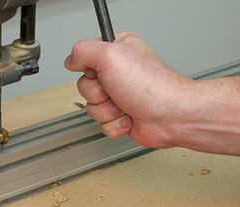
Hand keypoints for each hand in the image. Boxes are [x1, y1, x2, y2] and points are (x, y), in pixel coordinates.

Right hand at [64, 32, 191, 146]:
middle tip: (115, 90)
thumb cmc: (150, 85)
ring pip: (92, 107)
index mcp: (117, 51)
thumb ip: (83, 51)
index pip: (85, 58)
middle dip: (98, 94)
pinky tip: (129, 117)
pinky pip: (102, 124)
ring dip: (107, 111)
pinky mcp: (121, 115)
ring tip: (125, 105)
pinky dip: (114, 124)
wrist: (169, 116)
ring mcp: (119, 95)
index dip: (89, 69)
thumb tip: (70, 60)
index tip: (100, 72)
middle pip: (85, 86)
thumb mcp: (109, 54)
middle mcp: (117, 73)